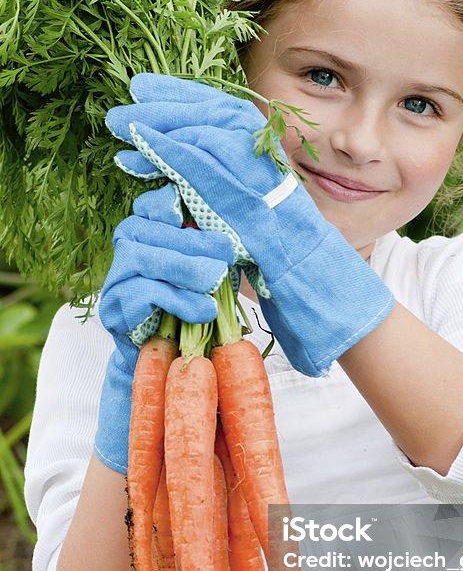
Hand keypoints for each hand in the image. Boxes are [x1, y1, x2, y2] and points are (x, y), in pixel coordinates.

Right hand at [94, 184, 232, 473]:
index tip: (191, 211)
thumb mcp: (215, 272)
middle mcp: (126, 250)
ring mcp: (115, 279)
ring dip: (184, 269)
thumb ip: (218, 249)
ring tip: (215, 283)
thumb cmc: (199, 310)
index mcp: (149, 231)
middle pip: (149, 230)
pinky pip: (142, 294)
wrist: (172, 366)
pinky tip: (202, 310)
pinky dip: (176, 299)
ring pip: (142, 258)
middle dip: (191, 243)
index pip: (152, 204)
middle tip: (225, 258)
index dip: (169, 204)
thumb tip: (242, 228)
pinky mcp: (113, 310)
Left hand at [106, 76, 393, 376]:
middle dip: (166, 102)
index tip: (144, 89)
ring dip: (161, 123)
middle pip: (213, 109)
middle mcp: (265, 155)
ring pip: (206, 129)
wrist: (303, 276)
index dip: (181, 93)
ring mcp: (260, 174)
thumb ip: (214, 177)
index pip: (222, 107)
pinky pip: (203, 164)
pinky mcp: (249, 196)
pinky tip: (141, 145)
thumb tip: (169, 157)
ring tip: (121, 126)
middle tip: (124, 102)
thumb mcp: (237, 202)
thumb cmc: (271, 249)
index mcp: (264, 150)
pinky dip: (169, 150)